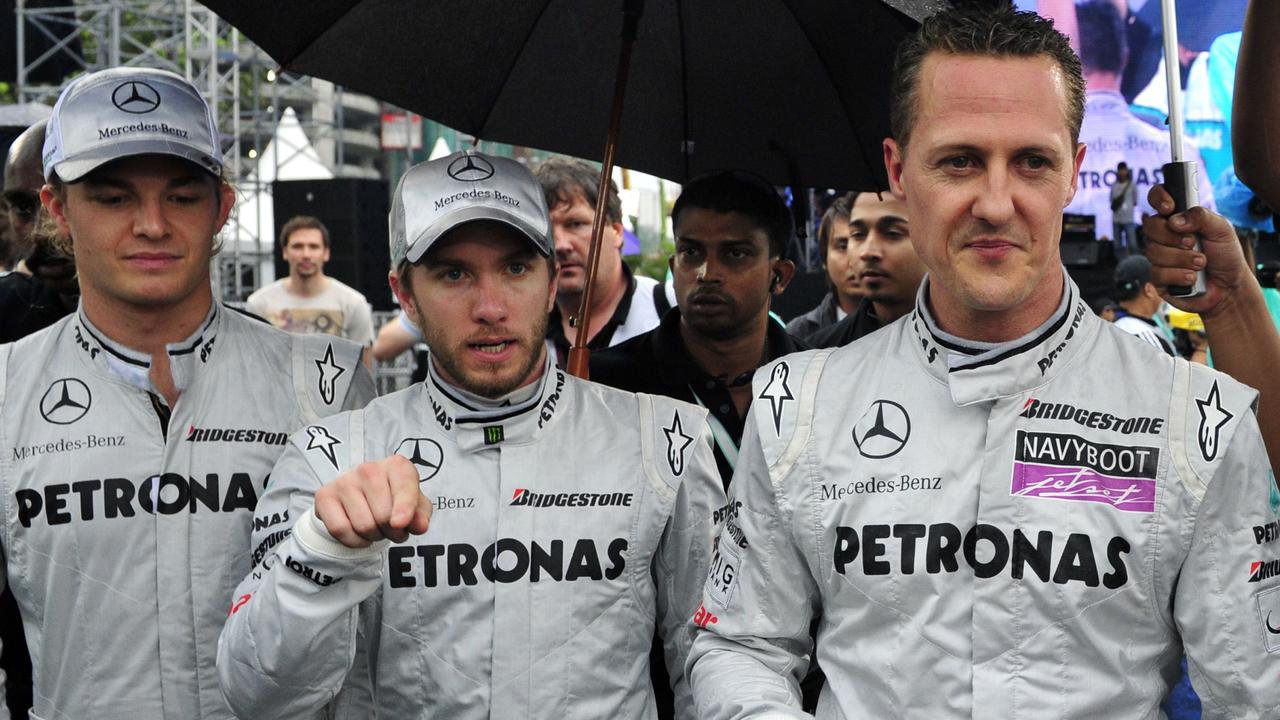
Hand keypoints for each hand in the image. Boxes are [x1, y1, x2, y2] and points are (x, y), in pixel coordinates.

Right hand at [313, 455, 432, 547]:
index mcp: (397, 466)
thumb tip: (419, 526)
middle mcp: (369, 468)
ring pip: (364, 526)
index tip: (400, 523)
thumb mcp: (416, 505)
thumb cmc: (394, 498)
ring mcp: (345, 481)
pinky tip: (360, 534)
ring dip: (375, 537)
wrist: (361, 494)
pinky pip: (341, 530)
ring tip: (378, 528)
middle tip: (393, 529)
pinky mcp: (325, 495)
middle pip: (384, 516)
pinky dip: (354, 541)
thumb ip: (421, 515)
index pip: (403, 487)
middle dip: (393, 532)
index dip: (404, 508)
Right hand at [1142, 184, 1256, 317]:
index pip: (1157, 198)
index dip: (1159, 198)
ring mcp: (1159, 256)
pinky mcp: (1157, 278)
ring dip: (1182, 259)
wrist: (1229, 288)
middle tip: (1193, 242)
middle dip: (1173, 236)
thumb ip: (1202, 217)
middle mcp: (1165, 235)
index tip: (1169, 207)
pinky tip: (1192, 278)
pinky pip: (1157, 273)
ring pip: (1154, 252)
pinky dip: (1178, 276)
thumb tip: (1175, 220)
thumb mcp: (1222, 230)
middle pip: (1150, 226)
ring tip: (1201, 263)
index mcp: (1178, 218)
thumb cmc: (1225, 256)